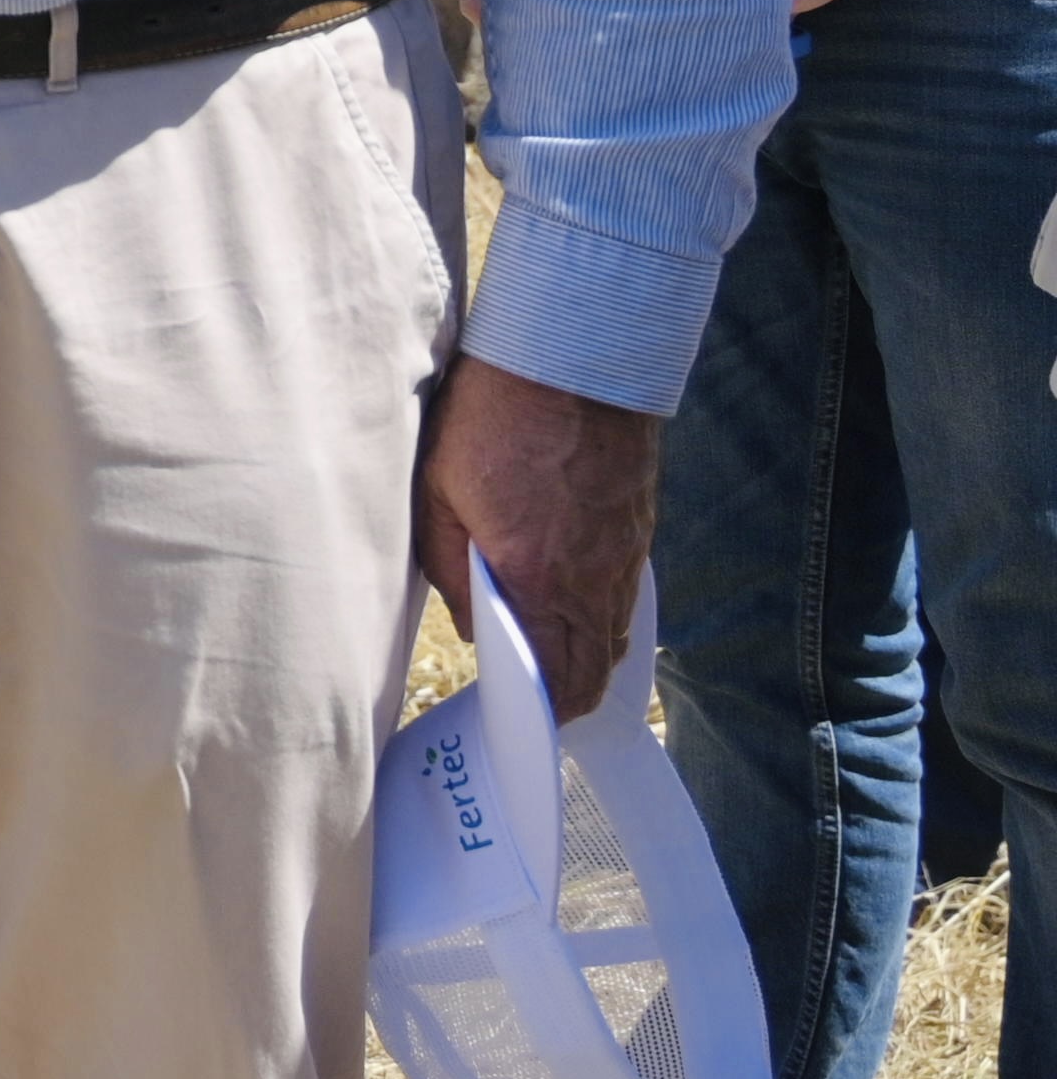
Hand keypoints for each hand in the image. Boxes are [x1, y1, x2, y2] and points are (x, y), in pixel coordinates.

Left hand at [420, 356, 661, 720]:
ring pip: (615, 636)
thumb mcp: (440, 495)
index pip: (559, 681)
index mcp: (541, 580)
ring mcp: (625, 556)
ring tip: (544, 661)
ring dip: (585, 658)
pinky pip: (624, 596)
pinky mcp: (638, 530)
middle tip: (527, 704)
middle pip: (595, 671)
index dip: (540, 713)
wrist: (572, 357)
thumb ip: (453, 569)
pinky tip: (567, 604)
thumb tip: (476, 629)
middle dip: (566, 699)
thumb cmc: (490, 420)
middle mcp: (595, 580)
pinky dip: (600, 616)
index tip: (512, 721)